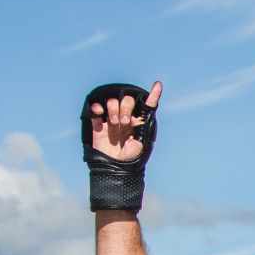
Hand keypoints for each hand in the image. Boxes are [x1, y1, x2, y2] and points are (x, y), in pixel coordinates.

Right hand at [81, 80, 160, 212]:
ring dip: (114, 108)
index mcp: (139, 123)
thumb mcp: (142, 142)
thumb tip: (144, 110)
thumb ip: (142, 125)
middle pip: (126, 100)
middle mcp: (126, 119)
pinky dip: (97, 107)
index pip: (146, 105)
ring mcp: (112, 120)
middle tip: (124, 121)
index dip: (153, 95)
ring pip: (112, 101)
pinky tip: (100, 112)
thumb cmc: (132, 159)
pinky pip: (95, 109)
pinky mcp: (98, 124)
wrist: (115, 169)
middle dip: (125, 106)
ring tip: (115, 122)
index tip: (158, 85)